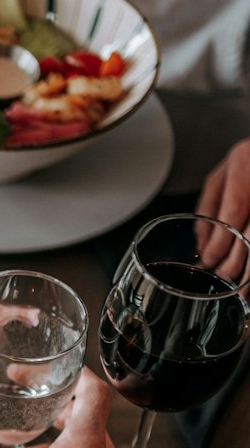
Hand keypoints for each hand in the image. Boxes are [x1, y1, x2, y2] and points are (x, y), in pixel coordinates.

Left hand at [195, 138, 249, 282]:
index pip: (233, 212)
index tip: (210, 260)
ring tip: (244, 287)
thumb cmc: (249, 161)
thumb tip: (202, 245)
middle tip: (225, 277)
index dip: (220, 242)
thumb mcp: (225, 172)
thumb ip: (209, 205)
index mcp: (245, 160)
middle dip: (237, 261)